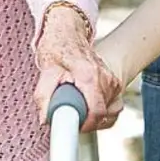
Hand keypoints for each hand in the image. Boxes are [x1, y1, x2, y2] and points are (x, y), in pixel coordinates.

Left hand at [32, 9, 123, 132]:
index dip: (84, 125)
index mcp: (89, 75)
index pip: (96, 112)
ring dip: (91, 115)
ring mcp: (113, 82)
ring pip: (108, 114)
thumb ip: (43, 95)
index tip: (73, 127)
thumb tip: (45, 118)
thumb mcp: (46, 70)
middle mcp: (106, 79)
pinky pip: (113, 110)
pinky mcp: (116, 85)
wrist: (68, 33)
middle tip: (68, 111)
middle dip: (84, 120)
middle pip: (101, 116)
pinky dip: (100, 112)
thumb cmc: (57, 48)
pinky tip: (87, 102)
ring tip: (76, 102)